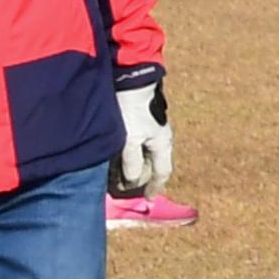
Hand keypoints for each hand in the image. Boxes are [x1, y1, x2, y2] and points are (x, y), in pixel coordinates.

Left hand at [111, 78, 172, 196]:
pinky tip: (116, 154)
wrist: (131, 80)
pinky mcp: (138, 120)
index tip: (148, 198)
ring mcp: (149, 128)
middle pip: (152, 164)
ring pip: (143, 154)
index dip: (155, 187)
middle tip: (125, 188)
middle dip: (141, 178)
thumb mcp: (130, 141)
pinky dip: (127, 155)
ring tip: (118, 174)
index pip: (162, 172)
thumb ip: (131, 163)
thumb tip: (133, 182)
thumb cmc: (132, 111)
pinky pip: (135, 144)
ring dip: (133, 166)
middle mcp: (159, 138)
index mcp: (162, 144)